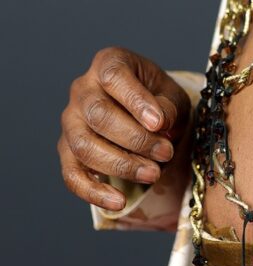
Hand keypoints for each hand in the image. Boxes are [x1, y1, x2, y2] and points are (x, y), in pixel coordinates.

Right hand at [58, 47, 193, 211]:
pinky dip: (93, 192)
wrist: (147, 115)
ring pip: (84, 145)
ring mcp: (70, 121)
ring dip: (121, 164)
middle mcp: (82, 89)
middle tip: (166, 153)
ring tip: (153, 174)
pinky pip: (72, 175)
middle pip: (98, 115)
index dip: (136, 101)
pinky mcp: (67, 152)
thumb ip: (166, 106)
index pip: (114, 78)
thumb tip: (158, 125)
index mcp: (108, 63)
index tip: (158, 123)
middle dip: (135, 139)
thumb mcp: (171, 94)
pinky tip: (118, 202)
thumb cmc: (157, 99)